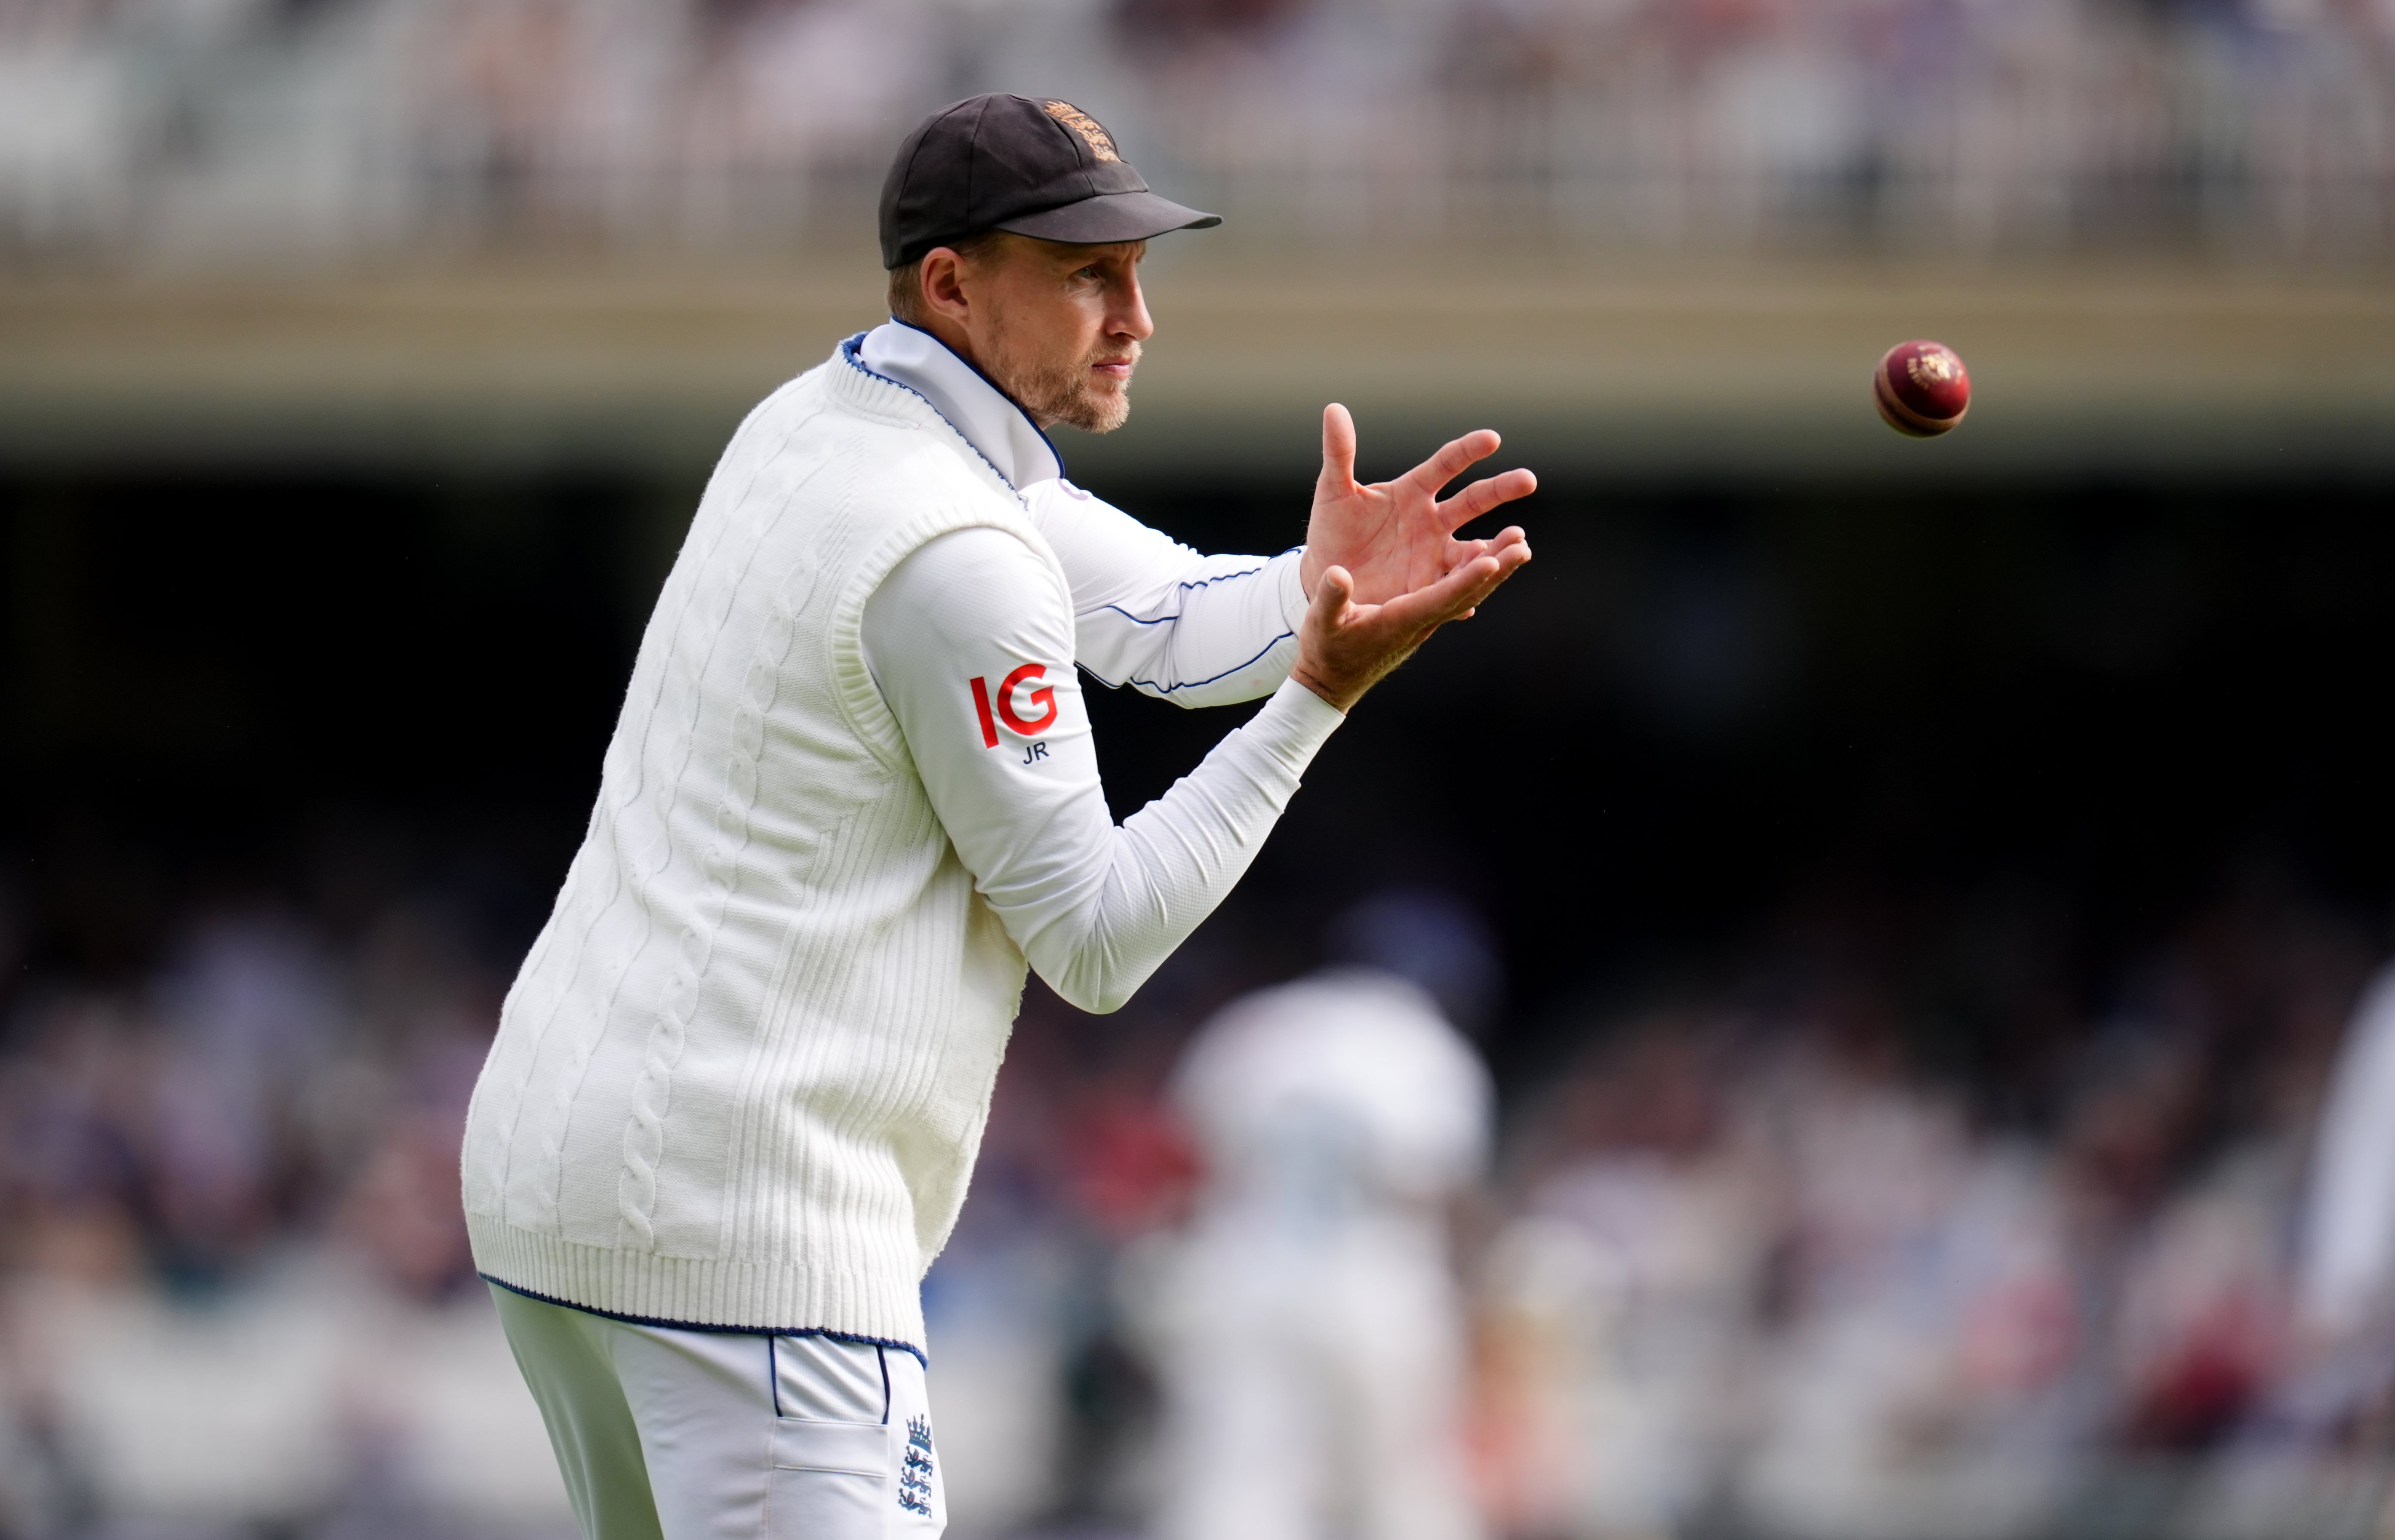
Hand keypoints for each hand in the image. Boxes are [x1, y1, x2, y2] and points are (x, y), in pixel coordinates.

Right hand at [1291, 546, 1530, 713]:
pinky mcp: (1423, 616)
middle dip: (1497, 570)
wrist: (1332, 681)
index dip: (1467, 580)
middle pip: (1468, 594)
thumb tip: (1337, 574)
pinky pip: (1458, 593)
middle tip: (1523, 546)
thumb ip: (1331, 598)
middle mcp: (1422, 621)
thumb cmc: (1326, 651)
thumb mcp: (1321, 622)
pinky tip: (1491, 559)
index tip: (1492, 560)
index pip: (1441, 599)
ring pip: (1469, 593)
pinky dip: (1478, 575)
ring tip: (1519, 544)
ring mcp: (1426, 619)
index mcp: (1401, 620)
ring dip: (1496, 569)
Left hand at [1300, 404, 1535, 607]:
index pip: (1446, 464)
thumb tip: (1334, 408)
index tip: (1492, 439)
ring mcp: (1434, 554)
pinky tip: (1475, 604)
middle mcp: (1433, 521)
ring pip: (1473, 549)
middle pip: (1473, 501)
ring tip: (1519, 546)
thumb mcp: (1332, 492)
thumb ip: (1339, 452)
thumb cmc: (1332, 530)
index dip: (1467, 451)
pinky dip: (1465, 595)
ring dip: (1495, 548)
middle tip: (1528, 479)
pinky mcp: (1428, 587)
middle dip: (1501, 489)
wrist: (1326, 576)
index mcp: (1413, 491)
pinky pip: (1453, 590)